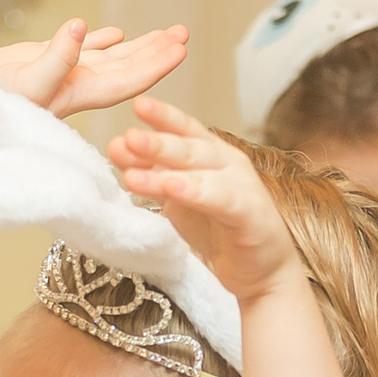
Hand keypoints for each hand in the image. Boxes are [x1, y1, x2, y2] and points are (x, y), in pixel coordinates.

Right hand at [0, 17, 187, 120]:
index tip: (180, 48)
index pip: (128, 81)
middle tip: (183, 32)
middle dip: (156, 51)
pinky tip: (115, 33)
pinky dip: (100, 41)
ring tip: (167, 32)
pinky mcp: (41, 64)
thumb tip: (83, 27)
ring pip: (108, 59)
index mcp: (77, 95)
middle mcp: (75, 87)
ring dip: (136, 46)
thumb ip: (55, 59)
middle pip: (126, 69)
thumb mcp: (23, 84)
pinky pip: (79, 51)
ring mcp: (60, 76)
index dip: (155, 64)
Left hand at [106, 95, 307, 301]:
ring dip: (165, 171)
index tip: (136, 104)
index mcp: (211, 154)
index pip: (184, 129)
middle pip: (188, 147)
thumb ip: (152, 173)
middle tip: (127, 138)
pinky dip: (196, 192)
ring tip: (133, 174)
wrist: (262, 273)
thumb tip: (115, 146)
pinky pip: (219, 199)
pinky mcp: (250, 214)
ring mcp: (242, 186)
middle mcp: (228, 163)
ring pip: (200, 172)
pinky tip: (173, 189)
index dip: (162, 116)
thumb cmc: (219, 231)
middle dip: (157, 142)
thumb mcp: (178, 198)